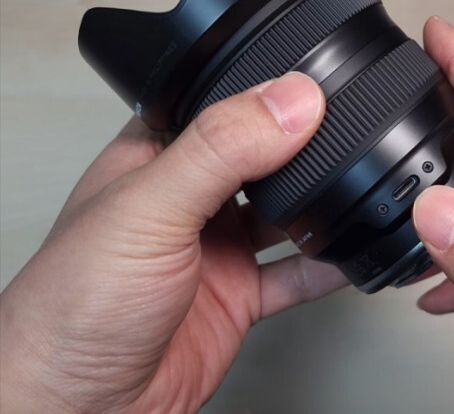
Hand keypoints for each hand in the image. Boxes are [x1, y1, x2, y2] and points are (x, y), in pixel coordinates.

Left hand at [0, 73, 348, 411]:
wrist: (82, 404)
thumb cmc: (75, 305)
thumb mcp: (150, 208)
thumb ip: (221, 151)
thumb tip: (290, 102)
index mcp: (155, 161)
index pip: (220, 109)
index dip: (266, 97)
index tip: (318, 89)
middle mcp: (188, 201)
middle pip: (260, 161)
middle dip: (302, 151)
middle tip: (346, 137)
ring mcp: (216, 250)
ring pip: (284, 216)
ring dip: (320, 207)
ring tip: (359, 189)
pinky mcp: (239, 296)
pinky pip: (296, 274)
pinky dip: (328, 265)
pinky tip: (353, 252)